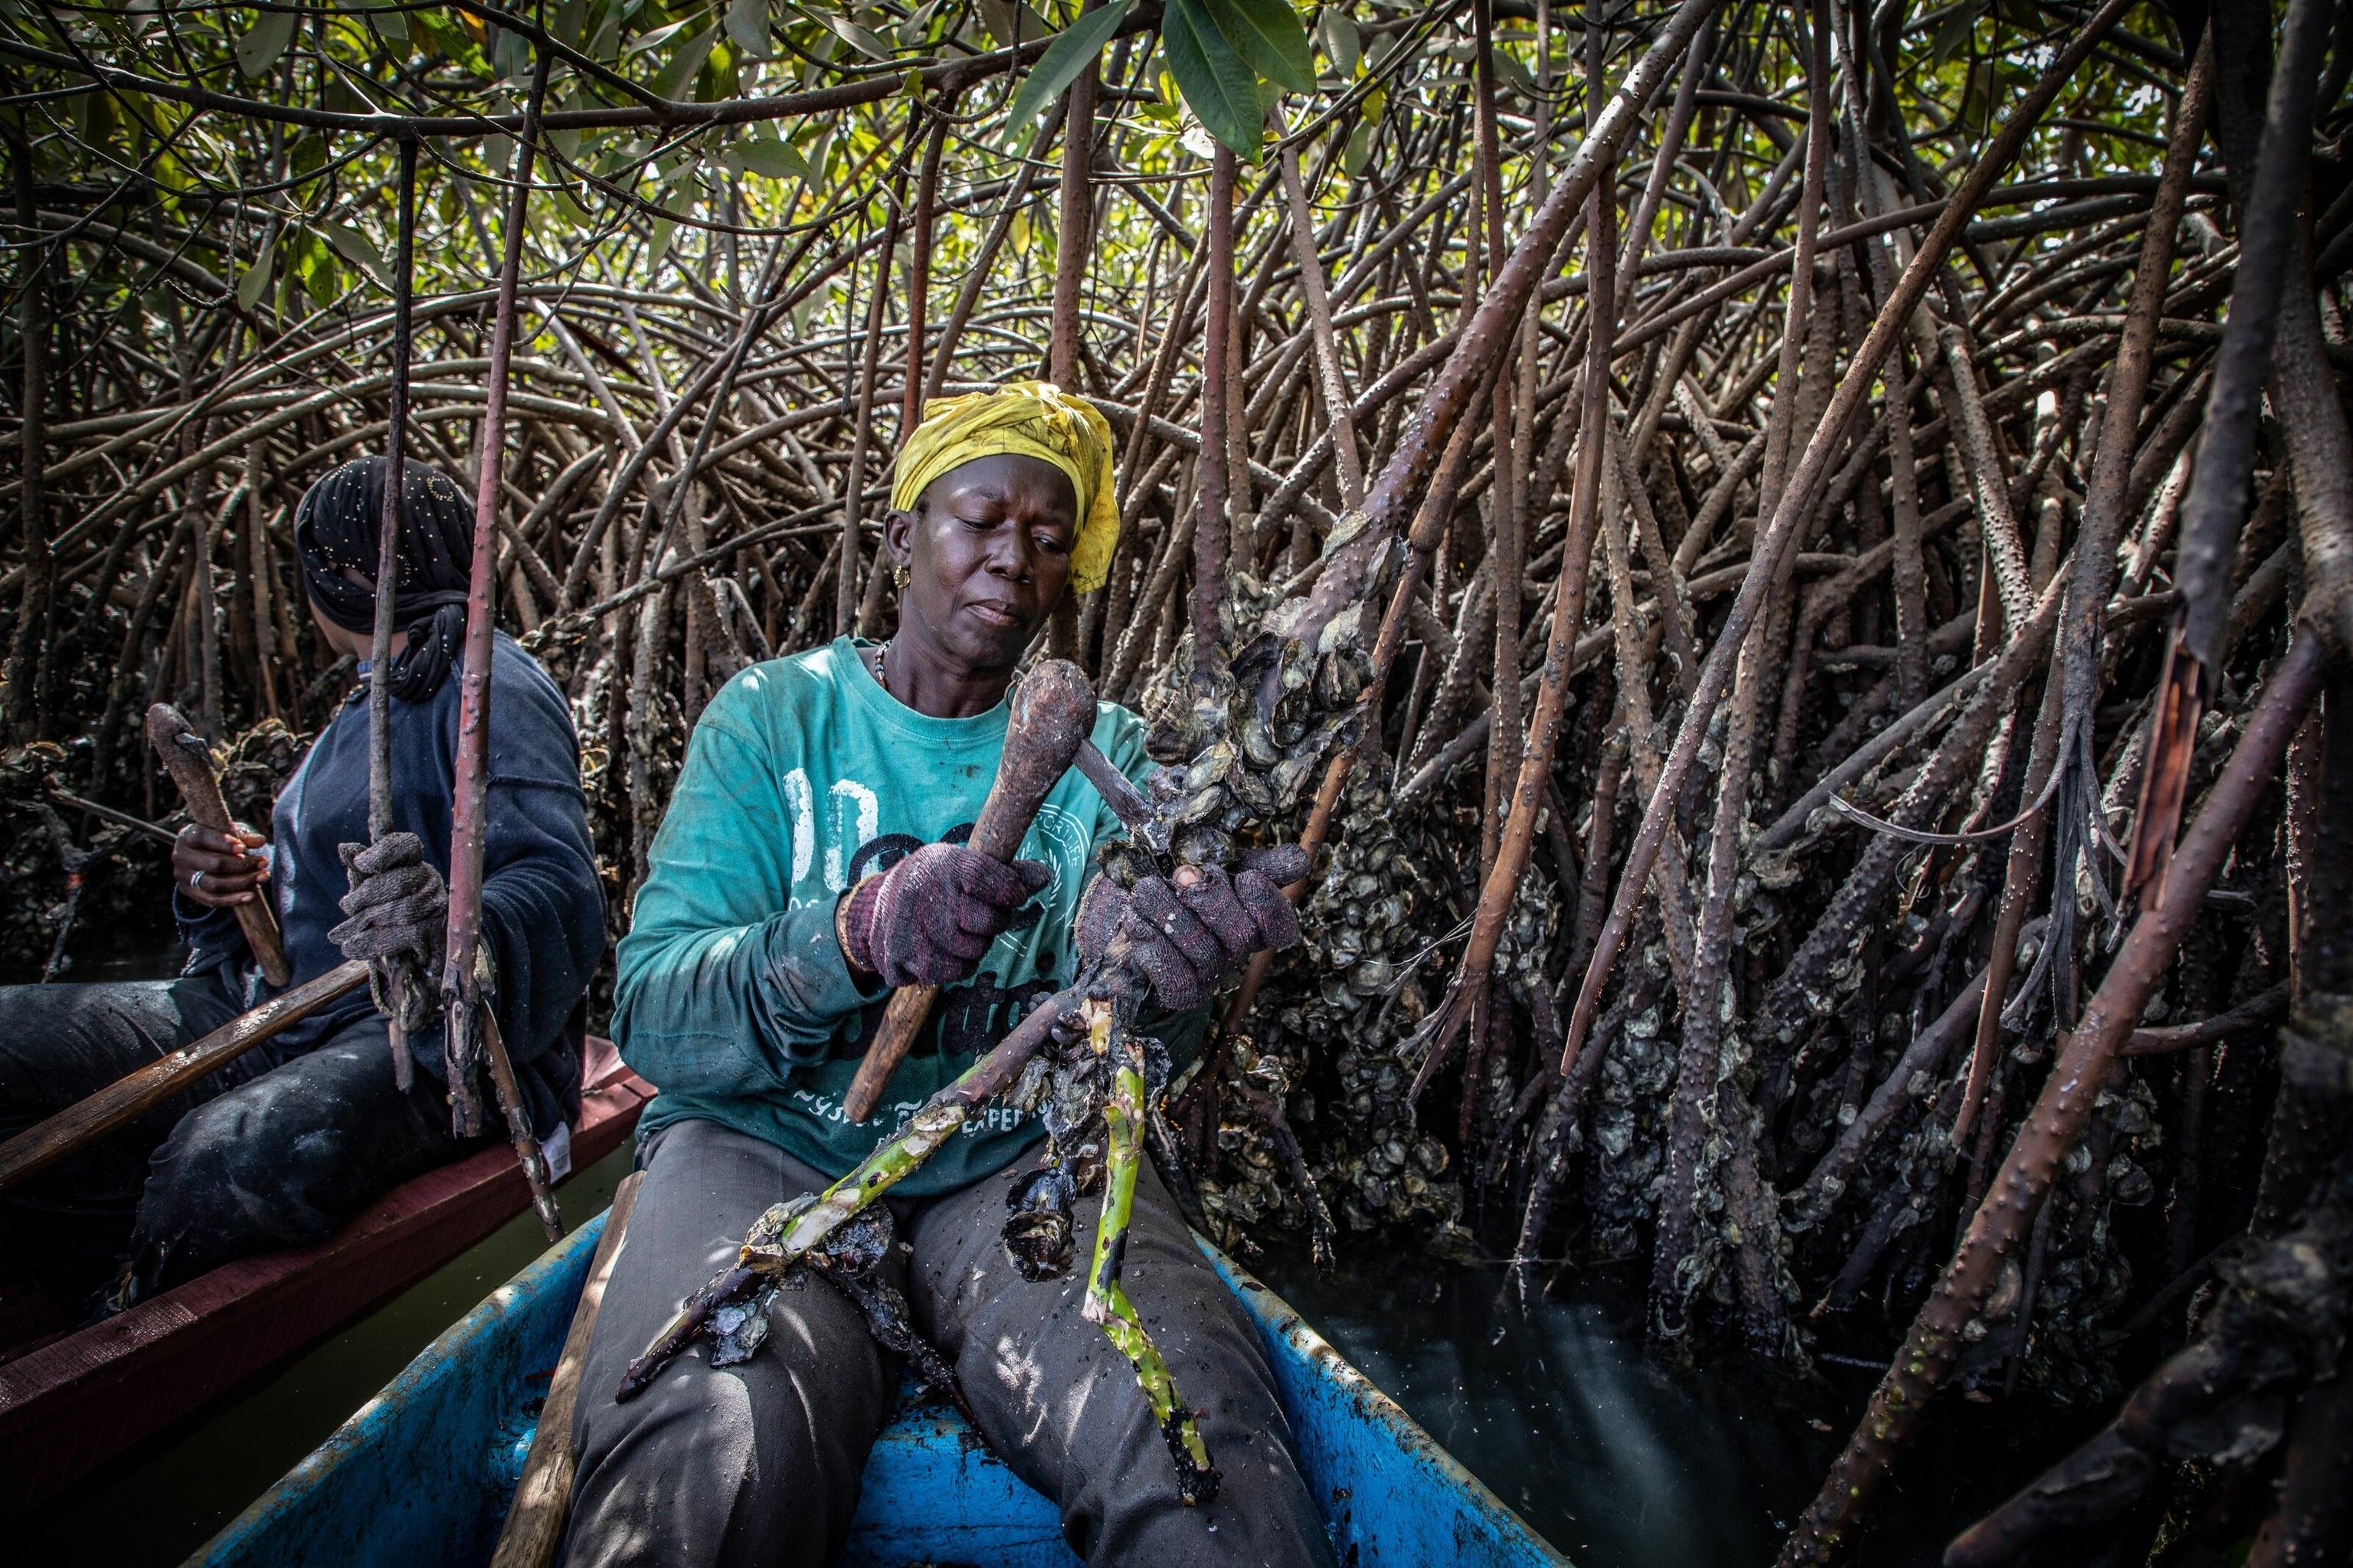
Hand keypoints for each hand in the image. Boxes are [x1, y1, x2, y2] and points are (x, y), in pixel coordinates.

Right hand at [175, 822, 268, 907]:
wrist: (205, 855)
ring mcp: (183, 876)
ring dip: (242, 882)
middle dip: (241, 865)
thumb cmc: (220, 840)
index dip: (223, 843)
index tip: (243, 848)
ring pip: (214, 884)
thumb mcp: (231, 832)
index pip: (202, 838)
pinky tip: (251, 896)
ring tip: (262, 877)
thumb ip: (244, 835)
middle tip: (263, 863)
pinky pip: (212, 900)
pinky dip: (233, 899)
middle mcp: (181, 856)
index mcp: (188, 835)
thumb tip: (260, 841)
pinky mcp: (189, 892)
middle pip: (212, 864)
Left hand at [330, 832, 448, 977]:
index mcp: (413, 862)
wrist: (405, 952)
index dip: (384, 852)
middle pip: (399, 881)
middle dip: (367, 896)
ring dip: (367, 923)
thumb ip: (360, 870)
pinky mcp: (437, 931)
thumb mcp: (370, 889)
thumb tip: (344, 849)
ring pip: (402, 910)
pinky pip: (405, 935)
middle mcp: (430, 880)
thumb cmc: (384, 912)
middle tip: (346, 907)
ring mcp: (437, 906)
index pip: (406, 846)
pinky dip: (375, 943)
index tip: (360, 863)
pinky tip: (352, 948)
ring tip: (340, 936)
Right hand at [839, 842, 1050, 988]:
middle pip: (988, 924)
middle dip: (992, 923)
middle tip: (976, 914)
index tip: (1011, 894)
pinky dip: (949, 967)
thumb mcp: (967, 863)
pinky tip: (936, 947)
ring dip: (971, 949)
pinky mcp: (896, 959)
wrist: (879, 898)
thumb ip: (1008, 873)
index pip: (997, 883)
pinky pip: (946, 976)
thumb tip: (1044, 878)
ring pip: (971, 957)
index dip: (1012, 892)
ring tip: (954, 930)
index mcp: (946, 866)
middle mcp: (924, 897)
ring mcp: (908, 931)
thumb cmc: (938, 881)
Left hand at [1075, 844, 1309, 1008]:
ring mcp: (1209, 976)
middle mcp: (1233, 953)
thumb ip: (1255, 862)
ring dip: (1167, 910)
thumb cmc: (1172, 888)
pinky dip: (1151, 943)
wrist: (1119, 913)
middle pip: (1242, 935)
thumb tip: (1300, 861)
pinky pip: (1174, 976)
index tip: (1244, 878)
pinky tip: (1138, 924)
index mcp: (1248, 922)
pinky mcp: (1180, 993)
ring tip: (1144, 891)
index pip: (1281, 928)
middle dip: (1209, 897)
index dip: (1268, 904)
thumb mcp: (1213, 864)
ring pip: (1202, 950)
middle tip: (1181, 874)